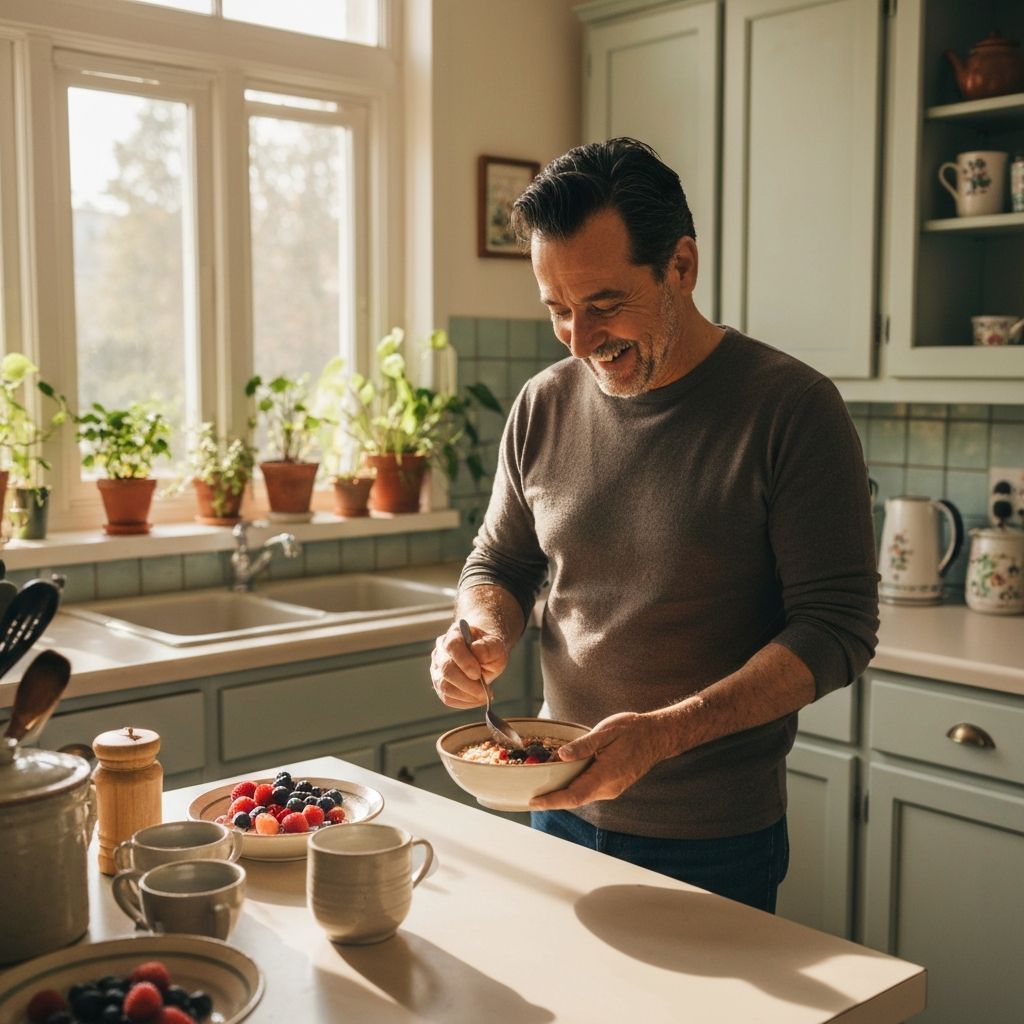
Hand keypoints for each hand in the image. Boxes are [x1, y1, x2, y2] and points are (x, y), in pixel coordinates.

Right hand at [430, 620, 508, 708]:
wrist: (485, 653)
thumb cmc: (489, 648)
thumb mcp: (497, 645)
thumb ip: (488, 647)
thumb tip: (476, 652)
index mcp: (455, 634)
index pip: (452, 646)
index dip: (464, 661)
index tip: (478, 674)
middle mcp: (441, 651)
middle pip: (446, 669)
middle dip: (467, 684)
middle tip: (485, 691)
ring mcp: (437, 668)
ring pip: (444, 686)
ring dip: (467, 695)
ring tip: (484, 695)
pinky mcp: (440, 684)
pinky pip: (447, 698)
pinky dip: (464, 702)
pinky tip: (477, 698)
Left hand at [529, 711, 671, 809]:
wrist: (656, 736)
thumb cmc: (632, 731)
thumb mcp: (606, 732)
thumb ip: (583, 746)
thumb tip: (561, 755)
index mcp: (606, 775)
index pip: (574, 795)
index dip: (552, 801)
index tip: (534, 802)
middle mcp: (608, 788)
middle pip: (575, 799)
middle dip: (552, 799)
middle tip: (529, 796)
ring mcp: (611, 789)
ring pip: (581, 795)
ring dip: (562, 793)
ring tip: (541, 787)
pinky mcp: (612, 786)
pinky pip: (588, 790)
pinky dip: (573, 787)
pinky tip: (563, 778)